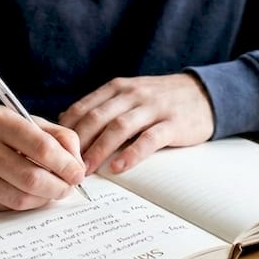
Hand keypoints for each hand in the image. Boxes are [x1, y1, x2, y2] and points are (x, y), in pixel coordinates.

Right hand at [0, 104, 85, 210]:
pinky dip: (24, 203)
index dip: (67, 164)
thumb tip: (77, 161)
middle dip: (59, 187)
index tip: (77, 172)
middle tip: (68, 186)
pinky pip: (4, 207)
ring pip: (20, 197)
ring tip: (52, 191)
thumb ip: (52, 134)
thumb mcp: (16, 117)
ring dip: (44, 199)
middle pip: (33, 178)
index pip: (42, 147)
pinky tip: (30, 195)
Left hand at [60, 73, 214, 175]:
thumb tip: (64, 120)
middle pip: (97, 117)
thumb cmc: (161, 99)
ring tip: (87, 170)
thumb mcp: (130, 94)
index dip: (67, 129)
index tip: (55, 150)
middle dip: (79, 142)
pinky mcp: (173, 123)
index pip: (84, 107)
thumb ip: (102, 106)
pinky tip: (119, 168)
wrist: (204, 94)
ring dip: (99, 150)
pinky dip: (132, 154)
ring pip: (119, 128)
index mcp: (119, 88)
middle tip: (66, 166)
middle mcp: (133, 94)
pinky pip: (149, 139)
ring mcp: (153, 108)